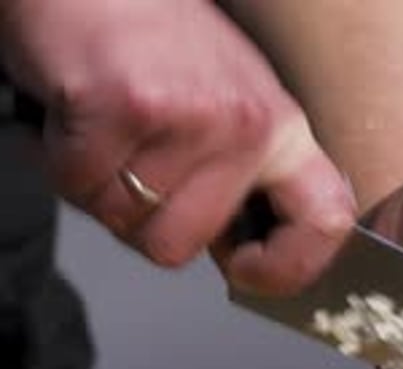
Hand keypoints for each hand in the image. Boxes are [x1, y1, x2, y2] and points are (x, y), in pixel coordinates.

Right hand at [1, 0, 354, 294]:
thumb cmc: (153, 42)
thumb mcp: (223, 109)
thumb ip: (234, 183)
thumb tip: (234, 256)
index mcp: (278, 131)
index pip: (325, 221)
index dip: (289, 268)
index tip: (247, 272)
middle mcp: (245, 125)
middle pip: (178, 247)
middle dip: (135, 219)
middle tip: (127, 162)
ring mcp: (190, 116)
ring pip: (123, 222)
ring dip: (94, 187)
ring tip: (104, 128)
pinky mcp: (128, 106)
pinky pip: (79, 184)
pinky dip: (58, 158)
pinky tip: (74, 113)